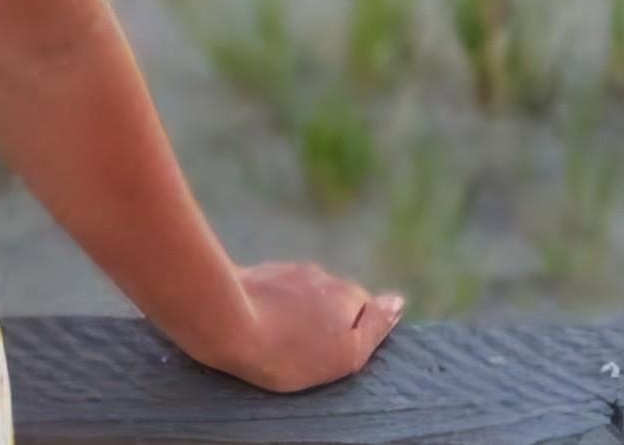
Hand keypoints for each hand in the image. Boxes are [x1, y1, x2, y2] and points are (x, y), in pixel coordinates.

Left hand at [202, 261, 406, 392]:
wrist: (225, 322)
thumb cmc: (289, 350)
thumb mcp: (345, 353)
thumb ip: (376, 326)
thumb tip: (399, 301)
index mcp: (346, 293)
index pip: (363, 310)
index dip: (350, 334)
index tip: (330, 353)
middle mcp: (320, 275)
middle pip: (331, 300)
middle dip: (322, 320)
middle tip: (302, 351)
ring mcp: (286, 270)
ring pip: (301, 295)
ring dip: (295, 313)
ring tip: (277, 340)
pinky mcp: (255, 273)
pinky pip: (272, 293)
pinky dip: (270, 307)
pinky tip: (256, 325)